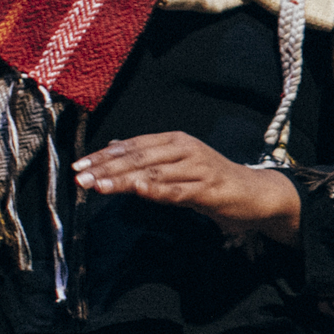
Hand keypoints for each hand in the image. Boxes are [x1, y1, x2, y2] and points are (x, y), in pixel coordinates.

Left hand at [73, 131, 299, 239]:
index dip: (103, 156)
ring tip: (99, 186)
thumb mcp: (178, 164)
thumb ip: (148, 156)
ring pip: (154, 173)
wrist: (255, 194)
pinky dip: (158, 190)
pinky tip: (140, 190)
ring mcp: (198, 167)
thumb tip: (113, 146)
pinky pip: (178, 190)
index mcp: (175, 140)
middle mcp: (185, 149)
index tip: (79, 166)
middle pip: (138, 157)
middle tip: (81, 178)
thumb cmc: (212, 180)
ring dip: (123, 181)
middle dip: (106, 168)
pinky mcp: (209, 188)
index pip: (132, 146)